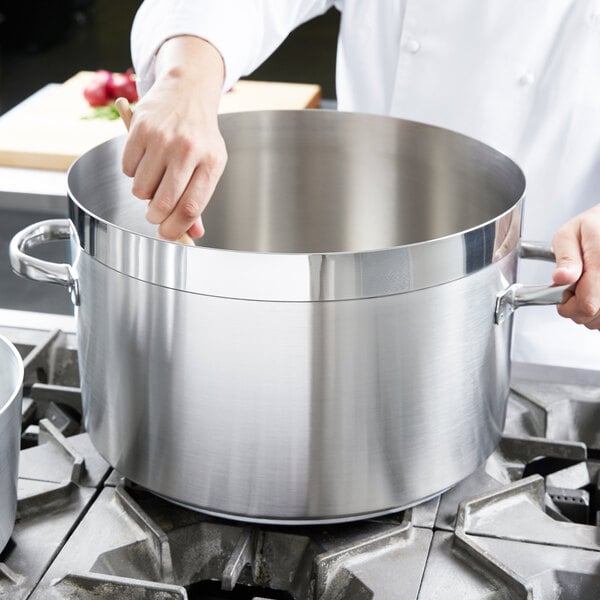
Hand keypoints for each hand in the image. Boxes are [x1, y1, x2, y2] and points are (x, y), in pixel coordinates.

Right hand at [121, 37, 225, 239]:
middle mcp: (188, 150)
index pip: (191, 208)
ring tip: (155, 176)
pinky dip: (132, 172)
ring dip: (143, 192)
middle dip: (155, 217)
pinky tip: (145, 159)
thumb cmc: (199, 135)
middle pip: (164, 203)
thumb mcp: (209, 165)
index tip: (167, 234)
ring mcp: (163, 139)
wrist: (187, 92)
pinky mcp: (140, 129)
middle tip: (155, 214)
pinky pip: (127, 169)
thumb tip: (192, 234)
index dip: (176, 229)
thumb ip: (198, 199)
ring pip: (141, 190)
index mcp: (211, 163)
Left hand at [552, 203, 599, 328]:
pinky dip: (597, 312)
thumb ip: (566, 259)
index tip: (563, 292)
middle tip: (573, 286)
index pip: (586, 304)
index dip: (567, 304)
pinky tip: (594, 294)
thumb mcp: (569, 235)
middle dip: (574, 307)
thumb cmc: (593, 228)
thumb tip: (561, 278)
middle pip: (591, 315)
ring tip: (586, 287)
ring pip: (599, 320)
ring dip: (587, 310)